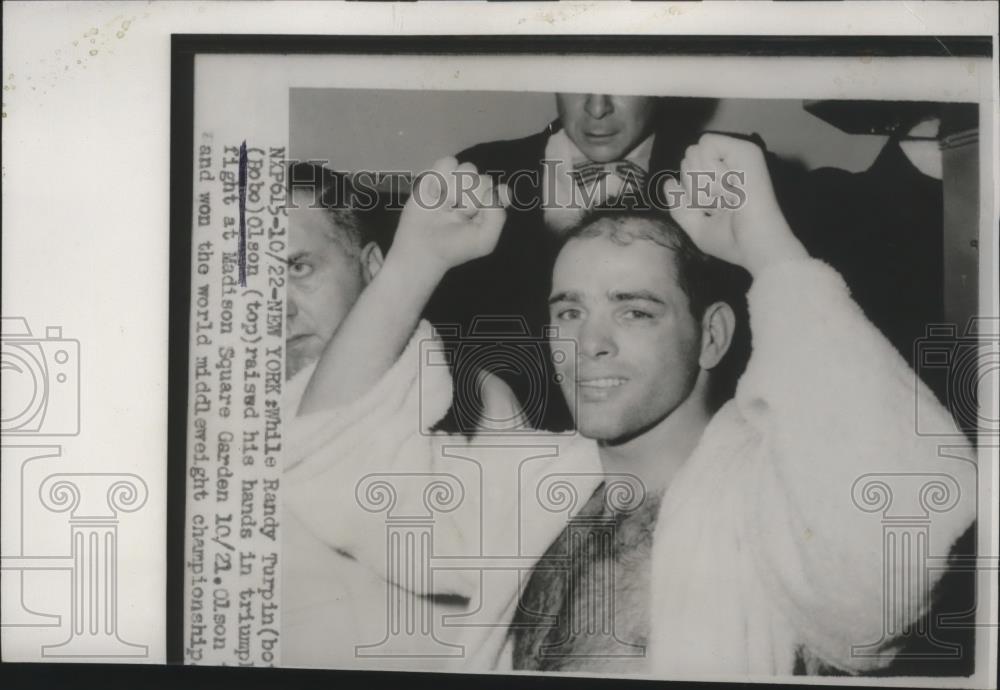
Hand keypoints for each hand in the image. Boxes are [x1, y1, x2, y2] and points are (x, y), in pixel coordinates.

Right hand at [395, 157, 509, 278]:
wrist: (421, 248)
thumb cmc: (454, 248)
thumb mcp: (484, 241)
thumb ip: (497, 217)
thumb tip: (493, 191)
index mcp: (487, 209)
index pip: (501, 192)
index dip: (495, 196)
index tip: (482, 209)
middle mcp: (474, 195)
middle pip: (485, 179)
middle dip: (472, 197)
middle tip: (459, 214)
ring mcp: (455, 184)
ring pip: (468, 168)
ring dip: (457, 186)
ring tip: (446, 204)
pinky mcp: (436, 177)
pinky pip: (448, 161)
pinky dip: (442, 176)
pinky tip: (435, 194)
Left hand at [663, 134, 806, 275]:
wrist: (755, 246)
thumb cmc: (731, 241)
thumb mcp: (696, 225)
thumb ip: (679, 204)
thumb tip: (669, 182)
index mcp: (722, 181)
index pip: (688, 170)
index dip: (692, 193)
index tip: (716, 211)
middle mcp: (730, 165)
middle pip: (687, 159)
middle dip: (696, 187)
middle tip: (723, 204)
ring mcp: (739, 155)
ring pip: (694, 153)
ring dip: (704, 184)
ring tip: (730, 197)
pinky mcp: (745, 149)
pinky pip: (707, 145)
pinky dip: (710, 170)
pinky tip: (729, 186)